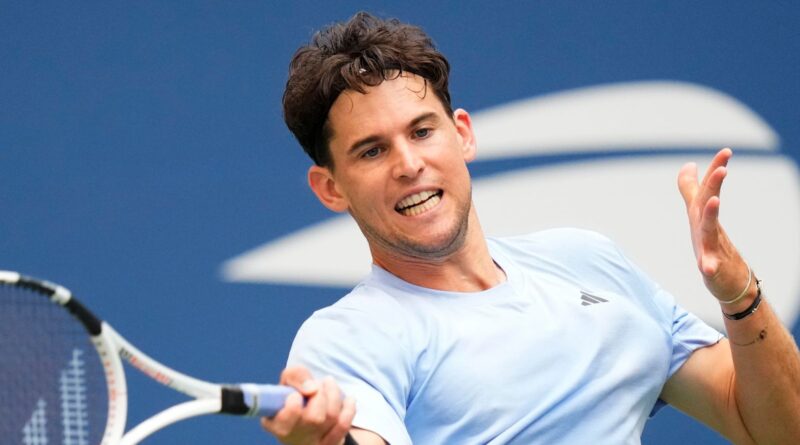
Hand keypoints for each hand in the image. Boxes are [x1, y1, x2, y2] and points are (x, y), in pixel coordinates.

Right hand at [261, 366, 355, 444]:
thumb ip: (295, 376)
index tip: (296, 394)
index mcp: (278, 424)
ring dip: (333, 394)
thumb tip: (311, 387)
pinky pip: (344, 425)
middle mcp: (296, 437)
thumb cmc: (295, 397)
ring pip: (331, 417)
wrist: (306, 418)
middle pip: (314, 418)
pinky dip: (349, 408)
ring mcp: (315, 442)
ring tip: (328, 383)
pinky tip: (348, 399)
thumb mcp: (287, 381)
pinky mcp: (331, 443)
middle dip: (319, 394)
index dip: (293, 402)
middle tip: (316, 385)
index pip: (286, 418)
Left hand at [677, 148, 750, 302]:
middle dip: (713, 186)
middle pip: (708, 203)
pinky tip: (707, 267)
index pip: (708, 188)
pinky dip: (709, 264)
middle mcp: (708, 227)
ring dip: (711, 215)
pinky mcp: (710, 267)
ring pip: (709, 230)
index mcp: (702, 214)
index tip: (727, 151)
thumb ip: (690, 189)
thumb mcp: (697, 213)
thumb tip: (688, 165)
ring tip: (714, 201)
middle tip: (722, 168)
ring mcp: (711, 247)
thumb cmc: (711, 243)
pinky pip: (709, 266)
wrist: (728, 277)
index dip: (715, 170)